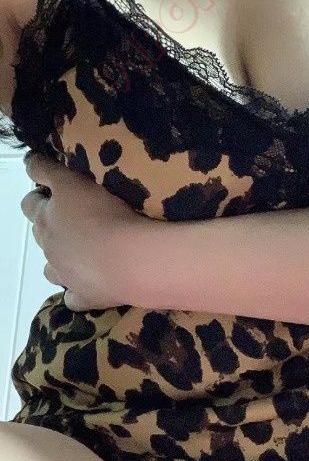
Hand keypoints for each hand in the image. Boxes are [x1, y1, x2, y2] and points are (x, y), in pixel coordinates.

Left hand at [20, 151, 147, 311]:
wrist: (130, 260)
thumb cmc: (104, 214)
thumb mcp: (73, 181)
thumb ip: (48, 171)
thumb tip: (27, 162)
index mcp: (46, 218)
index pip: (30, 202)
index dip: (38, 194)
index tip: (50, 189)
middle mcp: (49, 247)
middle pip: (39, 233)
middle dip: (48, 224)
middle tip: (72, 216)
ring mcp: (64, 274)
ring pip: (50, 268)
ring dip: (59, 259)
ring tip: (80, 251)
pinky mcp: (83, 296)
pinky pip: (73, 298)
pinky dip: (76, 291)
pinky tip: (88, 285)